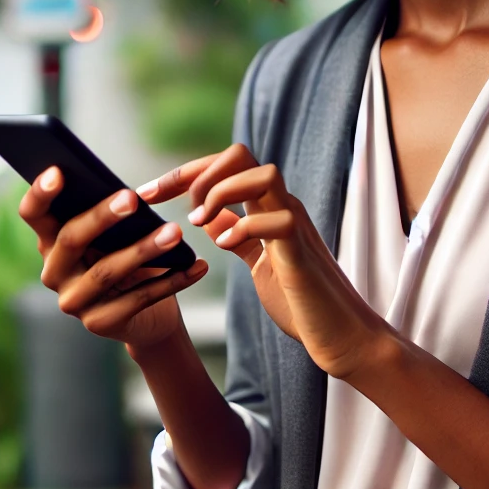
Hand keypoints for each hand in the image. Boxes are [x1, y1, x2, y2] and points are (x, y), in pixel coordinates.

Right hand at [20, 167, 209, 350]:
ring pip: (107, 271)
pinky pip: (138, 298)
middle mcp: (54, 273)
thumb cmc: (128, 260)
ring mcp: (74, 302)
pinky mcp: (100, 324)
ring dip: (144, 249)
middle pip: (71, 239)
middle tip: (132, 199)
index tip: (58, 171)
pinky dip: (172, 281)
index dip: (40, 192)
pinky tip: (195, 266)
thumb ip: (111, 217)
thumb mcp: (116, 237)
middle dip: (102, 216)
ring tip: (175, 232)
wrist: (147, 316)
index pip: (33, 214)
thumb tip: (127, 195)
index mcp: (50, 242)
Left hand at [140, 145, 397, 380]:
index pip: (223, 165)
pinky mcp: (301, 253)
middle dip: (199, 173)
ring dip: (222, 193)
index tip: (147, 195)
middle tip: (180, 210)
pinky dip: (244, 227)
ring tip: (199, 223)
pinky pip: (277, 220)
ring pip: (263, 173)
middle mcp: (282, 206)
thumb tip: (212, 218)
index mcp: (267, 207)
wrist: (340, 335)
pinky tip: (224, 245)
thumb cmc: (300, 301)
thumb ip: (238, 235)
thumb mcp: (257, 262)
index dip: (182, 173)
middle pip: (241, 153)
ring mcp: (295, 225)